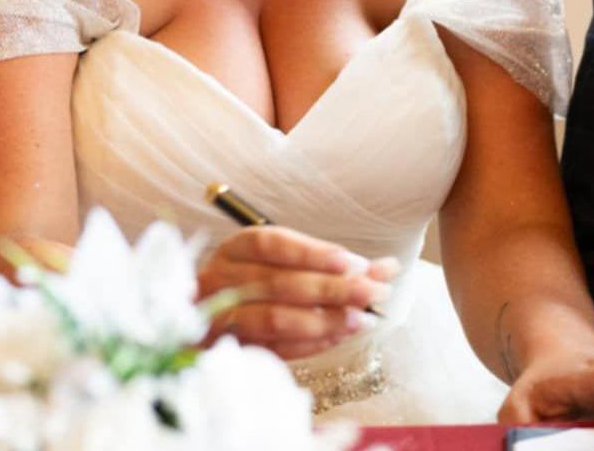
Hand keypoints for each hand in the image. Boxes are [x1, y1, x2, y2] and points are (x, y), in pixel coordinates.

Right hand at [197, 225, 397, 361]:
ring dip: (324, 319)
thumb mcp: (289, 262)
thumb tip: (385, 269)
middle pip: (278, 283)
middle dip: (332, 288)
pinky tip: (340, 335)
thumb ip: (332, 264)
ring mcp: (221, 318)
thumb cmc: (259, 281)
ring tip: (361, 319)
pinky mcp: (233, 350)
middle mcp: (221, 280)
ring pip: (274, 318)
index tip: (351, 262)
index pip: (270, 244)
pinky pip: (275, 348)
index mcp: (234, 249)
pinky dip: (312, 343)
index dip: (311, 253)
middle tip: (374, 292)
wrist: (209, 319)